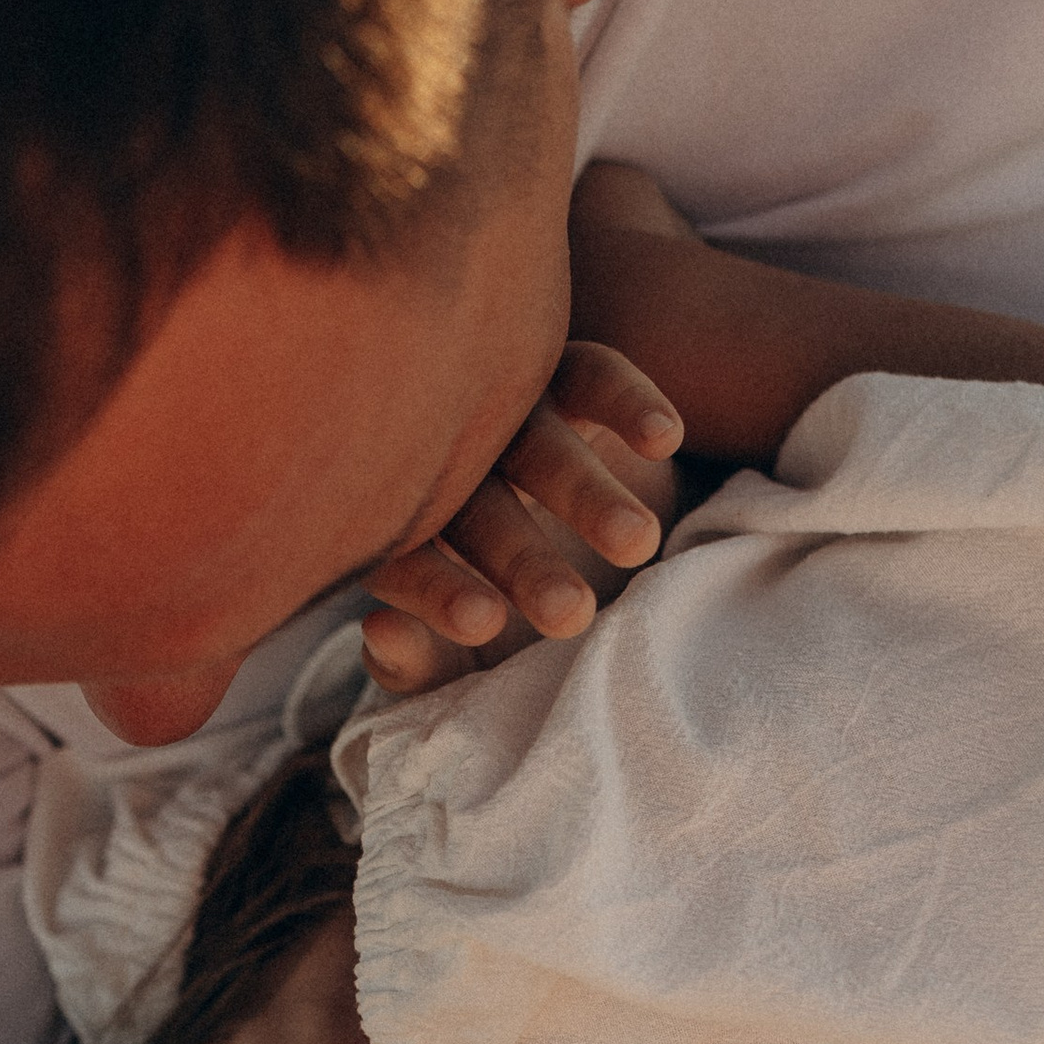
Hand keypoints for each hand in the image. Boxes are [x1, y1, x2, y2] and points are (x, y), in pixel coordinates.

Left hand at [359, 336, 681, 693]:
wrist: (594, 580)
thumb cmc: (510, 634)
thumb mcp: (465, 668)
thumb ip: (418, 665)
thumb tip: (381, 631)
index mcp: (405, 533)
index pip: (405, 559)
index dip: (437, 591)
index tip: (483, 624)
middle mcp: (448, 465)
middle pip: (475, 503)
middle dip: (520, 559)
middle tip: (570, 613)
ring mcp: (508, 416)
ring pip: (538, 443)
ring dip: (585, 491)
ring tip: (635, 544)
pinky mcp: (573, 380)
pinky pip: (594, 376)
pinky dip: (626, 401)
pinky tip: (662, 440)